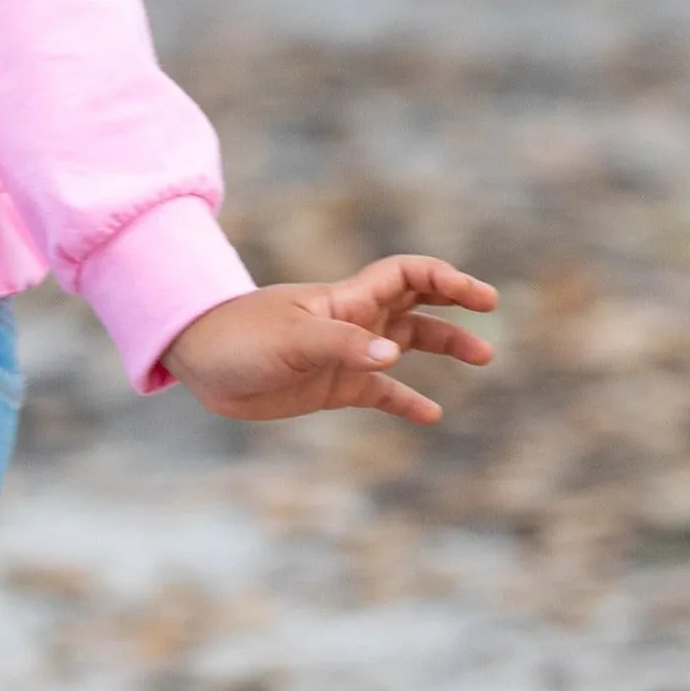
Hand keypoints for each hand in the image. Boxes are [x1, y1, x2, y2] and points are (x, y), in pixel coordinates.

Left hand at [165, 255, 497, 425]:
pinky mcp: (332, 386)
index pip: (407, 276)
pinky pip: (381, 391)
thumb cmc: (239, 337)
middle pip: (416, 303)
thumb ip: (342, 346)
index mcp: (346, 299)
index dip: (444, 278)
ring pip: (406, 345)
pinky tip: (431, 415)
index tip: (477, 295)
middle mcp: (353, 322)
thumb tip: (392, 356)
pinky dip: (406, 400)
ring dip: (443, 346)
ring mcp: (345, 353)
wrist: (200, 362)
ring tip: (482, 357)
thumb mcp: (291, 340)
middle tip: (489, 311)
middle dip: (454, 302)